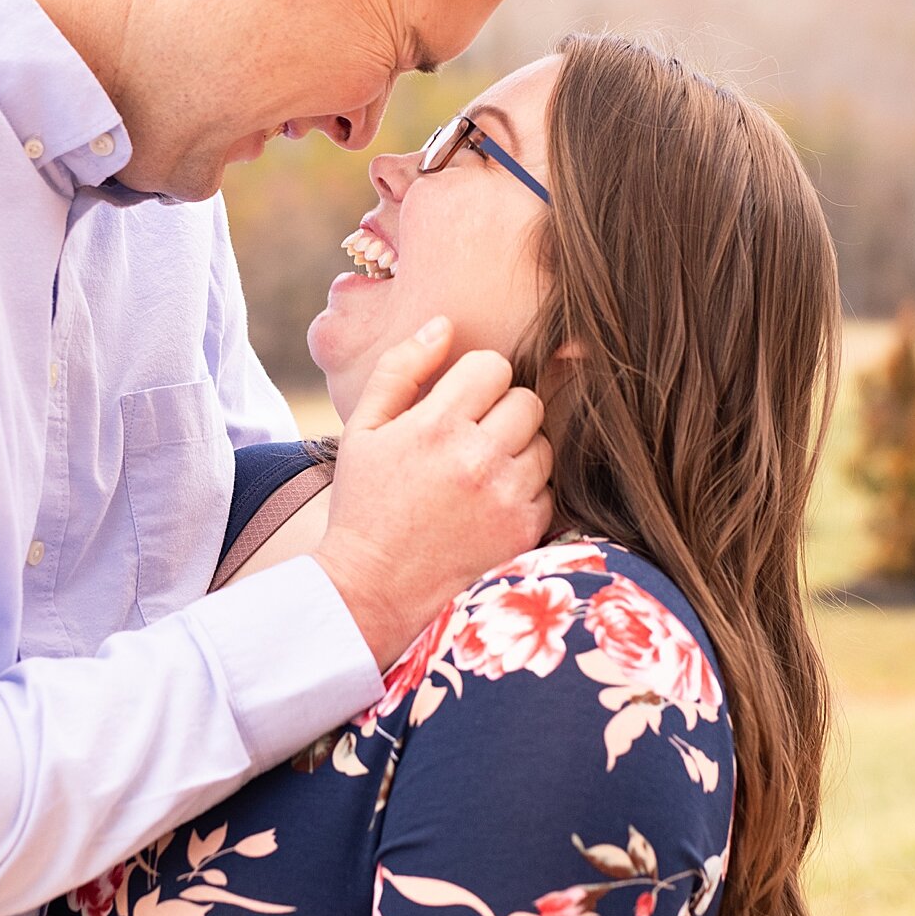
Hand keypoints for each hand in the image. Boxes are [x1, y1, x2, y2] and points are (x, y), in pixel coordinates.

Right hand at [319, 317, 553, 668]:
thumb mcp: (364, 430)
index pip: (494, 366)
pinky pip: (549, 490)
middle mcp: (477, 457)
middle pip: (527, 401)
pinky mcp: (524, 532)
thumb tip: (443, 325)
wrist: (372, 590)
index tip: (459, 402)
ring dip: (519, 451)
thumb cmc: (365, 504)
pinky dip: (527, 492)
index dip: (477, 380)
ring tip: (481, 473)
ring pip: (544, 444)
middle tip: (473, 437)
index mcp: (436, 424)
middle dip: (503, 412)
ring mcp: (506, 497)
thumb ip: (402, 370)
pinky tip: (490, 506)